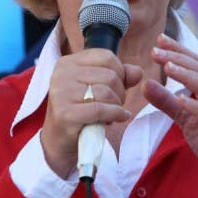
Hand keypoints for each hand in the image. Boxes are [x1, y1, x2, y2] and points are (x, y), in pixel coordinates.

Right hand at [41, 49, 141, 177]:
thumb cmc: (82, 110)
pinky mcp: (65, 114)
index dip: (120, 72)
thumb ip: (121, 76)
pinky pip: (101, 109)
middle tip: (113, 104)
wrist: (59, 141)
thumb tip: (138, 72)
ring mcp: (61, 94)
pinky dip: (115, 114)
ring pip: (106, 92)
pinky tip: (118, 118)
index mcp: (68, 62)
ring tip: (111, 113)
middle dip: (120, 92)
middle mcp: (61, 74)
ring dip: (117, 105)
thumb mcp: (101, 88)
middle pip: (110, 76)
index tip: (116, 87)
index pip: (107, 57)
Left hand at [144, 33, 197, 197]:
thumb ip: (167, 102)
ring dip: (188, 76)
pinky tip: (181, 100)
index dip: (180, 50)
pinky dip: (196, 106)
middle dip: (180, 58)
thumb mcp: (185, 118)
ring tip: (168, 68)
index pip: (197, 64)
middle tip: (156, 51)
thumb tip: (146, 84)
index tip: (160, 39)